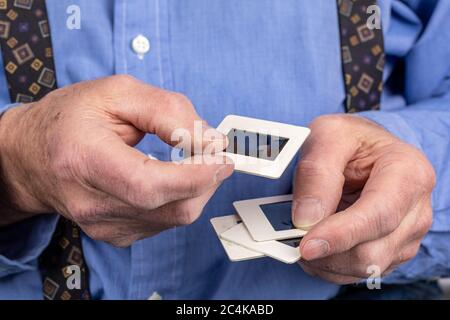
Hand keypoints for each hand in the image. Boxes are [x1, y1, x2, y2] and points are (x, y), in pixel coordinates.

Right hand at [0, 75, 233, 246]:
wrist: (33, 156)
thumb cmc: (72, 119)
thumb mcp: (118, 92)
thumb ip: (167, 111)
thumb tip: (210, 140)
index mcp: (83, 160)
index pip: (148, 185)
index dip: (194, 175)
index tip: (221, 158)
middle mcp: (90, 203)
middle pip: (171, 207)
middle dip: (206, 180)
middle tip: (215, 154)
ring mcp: (103, 226)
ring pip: (175, 217)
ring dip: (196, 188)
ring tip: (190, 160)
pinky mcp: (115, 235)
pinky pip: (165, 222)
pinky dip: (180, 198)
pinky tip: (170, 178)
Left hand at [292, 115, 434, 283]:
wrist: (364, 150)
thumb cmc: (350, 141)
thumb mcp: (328, 135)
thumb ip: (317, 172)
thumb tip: (307, 218)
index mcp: (408, 173)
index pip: (379, 215)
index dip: (341, 234)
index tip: (308, 245)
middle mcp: (414, 210)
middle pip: (372, 251)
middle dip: (327, 251)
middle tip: (291, 238)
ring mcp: (406, 236)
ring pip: (363, 268)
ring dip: (325, 260)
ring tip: (301, 237)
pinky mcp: (391, 252)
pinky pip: (356, 273)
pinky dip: (328, 265)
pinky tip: (316, 244)